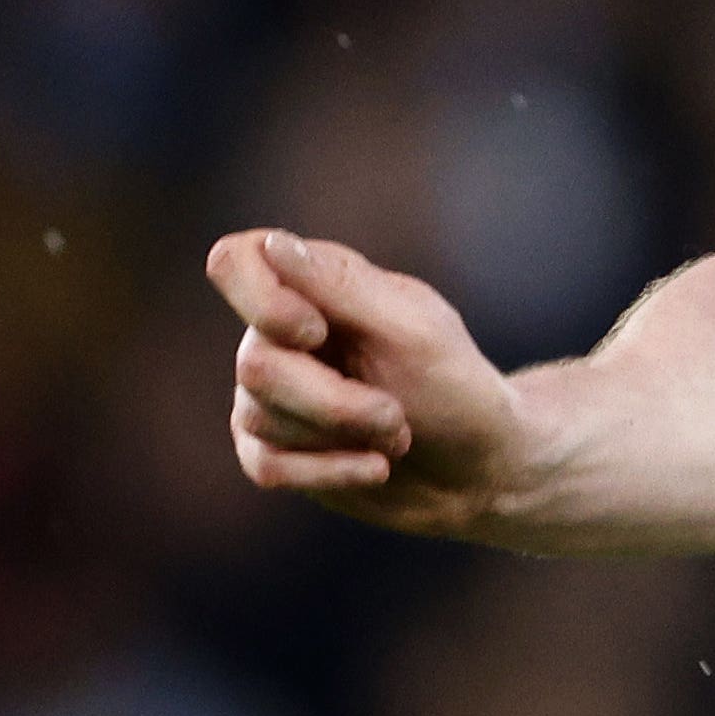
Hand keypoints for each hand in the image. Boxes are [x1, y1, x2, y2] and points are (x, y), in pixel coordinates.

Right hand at [205, 229, 534, 537]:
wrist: (478, 469)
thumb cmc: (455, 388)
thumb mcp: (413, 331)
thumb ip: (340, 288)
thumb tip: (272, 244)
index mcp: (315, 284)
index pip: (236, 261)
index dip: (261, 300)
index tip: (317, 331)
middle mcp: (279, 334)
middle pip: (255, 364)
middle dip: (334, 401)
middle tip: (396, 414)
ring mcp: (269, 395)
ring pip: (261, 417)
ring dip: (344, 435)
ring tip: (397, 434)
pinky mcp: (271, 450)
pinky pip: (266, 467)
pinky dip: (329, 471)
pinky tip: (375, 468)